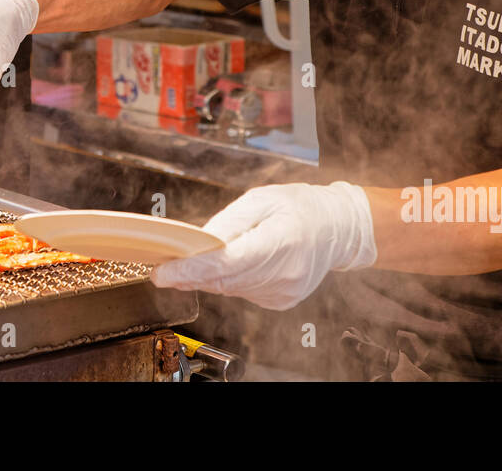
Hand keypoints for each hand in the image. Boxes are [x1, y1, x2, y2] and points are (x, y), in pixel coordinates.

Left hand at [151, 182, 376, 309]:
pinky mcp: (280, 301)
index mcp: (282, 242)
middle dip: (190, 275)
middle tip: (164, 267)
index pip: (228, 263)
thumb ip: (228, 223)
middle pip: (224, 280)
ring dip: (208, 277)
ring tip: (194, 260)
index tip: (164, 272)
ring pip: (230, 288)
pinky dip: (228, 280)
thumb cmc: (301, 207)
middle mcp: (285, 274)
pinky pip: (243, 291)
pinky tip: (230, 264)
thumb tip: (197, 243)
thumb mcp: (262, 199)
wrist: (337, 228)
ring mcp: (284, 292)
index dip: (192, 270)